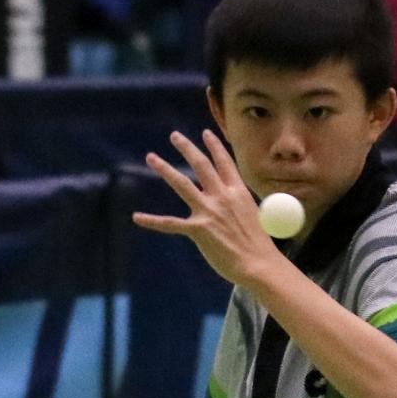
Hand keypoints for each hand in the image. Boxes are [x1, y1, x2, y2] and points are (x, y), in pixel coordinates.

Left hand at [131, 130, 282, 289]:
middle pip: (201, 165)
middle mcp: (222, 197)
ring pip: (182, 184)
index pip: (224, 163)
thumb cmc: (260, 245)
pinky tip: (136, 217)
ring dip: (165, 169)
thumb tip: (235, 203)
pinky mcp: (198, 230)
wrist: (258, 264)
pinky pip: (170, 223)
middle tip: (174, 136)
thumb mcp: (255, 216)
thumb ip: (240, 205)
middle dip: (186, 148)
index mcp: (238, 192)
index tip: (205, 133)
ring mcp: (208, 211)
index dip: (214, 146)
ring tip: (151, 157)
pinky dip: (152, 221)